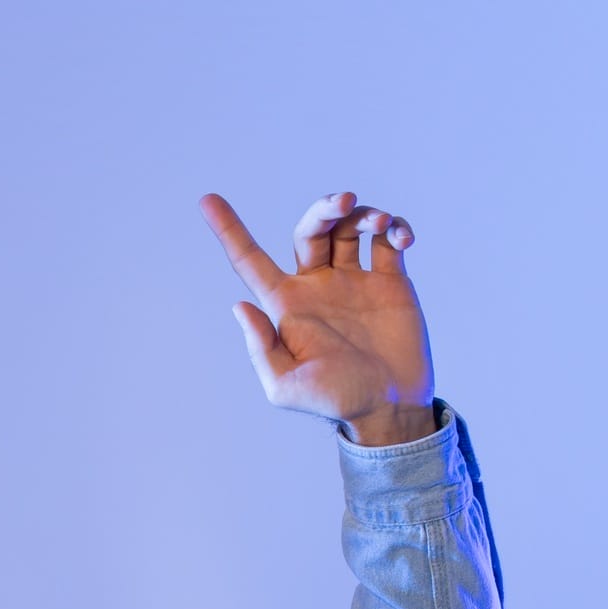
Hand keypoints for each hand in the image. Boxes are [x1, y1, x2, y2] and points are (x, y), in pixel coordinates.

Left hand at [200, 191, 435, 444]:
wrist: (389, 408)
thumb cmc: (334, 401)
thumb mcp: (285, 386)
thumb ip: (261, 348)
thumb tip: (239, 306)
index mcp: (286, 304)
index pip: (249, 260)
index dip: (228, 230)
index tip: (206, 200)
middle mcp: (316, 286)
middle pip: (310, 229)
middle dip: (324, 208)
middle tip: (344, 201)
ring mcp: (353, 281)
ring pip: (349, 228)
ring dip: (363, 214)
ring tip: (379, 224)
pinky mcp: (390, 282)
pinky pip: (388, 242)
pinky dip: (394, 228)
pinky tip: (401, 237)